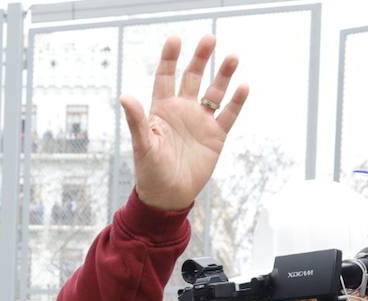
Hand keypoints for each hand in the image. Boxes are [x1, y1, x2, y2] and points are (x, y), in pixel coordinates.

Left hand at [121, 35, 248, 211]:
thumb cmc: (149, 172)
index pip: (165, 77)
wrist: (168, 197)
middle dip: (200, 58)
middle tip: (209, 38)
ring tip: (231, 56)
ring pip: (214, 92)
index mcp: (162, 110)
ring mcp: (200, 122)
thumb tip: (124, 97)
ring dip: (222, 75)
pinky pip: (229, 115)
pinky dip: (236, 102)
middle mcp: (182, 111)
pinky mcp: (215, 136)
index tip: (175, 39)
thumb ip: (137, 121)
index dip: (169, 58)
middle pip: (192, 78)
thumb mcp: (143, 145)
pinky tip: (243, 87)